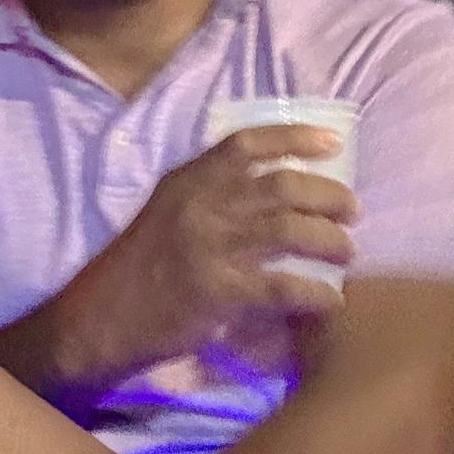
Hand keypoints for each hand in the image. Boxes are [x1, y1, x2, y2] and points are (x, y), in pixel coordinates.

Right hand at [55, 125, 358, 387]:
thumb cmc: (139, 265)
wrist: (102, 316)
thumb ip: (208, 195)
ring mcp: (208, 247)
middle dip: (328, 195)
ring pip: (289, 229)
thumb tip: (272, 190)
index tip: (332, 143)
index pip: (246, 143)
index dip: (294, 137)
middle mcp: (199, 205)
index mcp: (186, 180)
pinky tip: (331, 299)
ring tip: (347, 251)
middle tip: (351, 210)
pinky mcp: (218, 291)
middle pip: (280, 185)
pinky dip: (316, 293)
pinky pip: (283, 286)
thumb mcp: (166, 212)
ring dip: (330, 239)